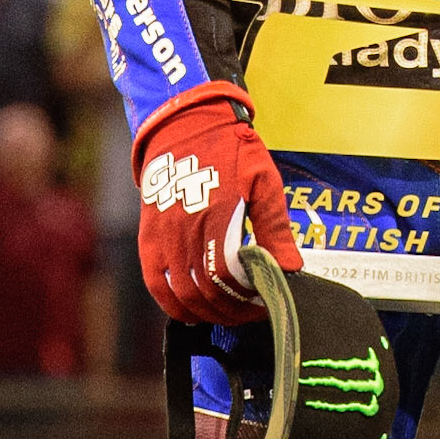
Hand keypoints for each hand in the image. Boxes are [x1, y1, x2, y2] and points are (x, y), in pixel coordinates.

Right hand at [132, 82, 301, 325]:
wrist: (186, 125)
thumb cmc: (231, 150)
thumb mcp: (263, 180)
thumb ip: (275, 228)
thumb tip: (290, 269)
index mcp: (217, 217)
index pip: (229, 277)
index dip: (247, 299)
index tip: (264, 304)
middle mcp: (186, 231)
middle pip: (205, 292)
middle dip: (230, 310)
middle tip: (249, 312)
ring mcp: (163, 236)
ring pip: (180, 294)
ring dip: (205, 312)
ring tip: (226, 313)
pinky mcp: (149, 238)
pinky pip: (155, 283)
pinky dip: (171, 304)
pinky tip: (191, 312)